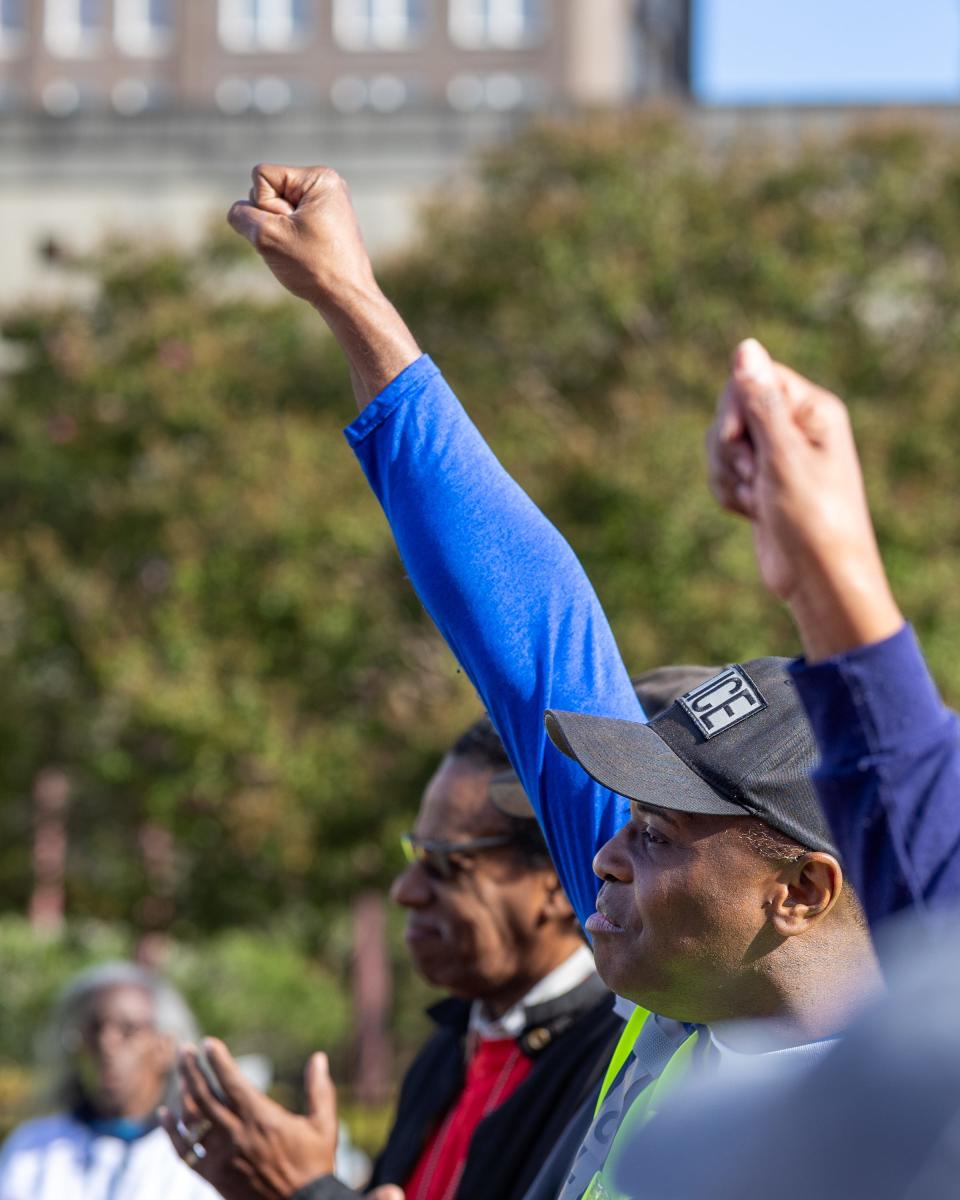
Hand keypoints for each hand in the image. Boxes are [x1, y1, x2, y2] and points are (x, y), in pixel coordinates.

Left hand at [161, 1039, 338, 1199]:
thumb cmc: (314, 1166)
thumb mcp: (324, 1125)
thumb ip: (320, 1089)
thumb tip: (319, 1057)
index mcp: (261, 1118)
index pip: (232, 1081)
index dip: (218, 1060)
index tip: (208, 1042)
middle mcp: (236, 1134)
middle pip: (205, 1096)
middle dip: (191, 1069)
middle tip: (183, 1048)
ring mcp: (221, 1157)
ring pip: (193, 1120)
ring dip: (183, 1094)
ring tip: (180, 1074)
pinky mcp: (213, 1177)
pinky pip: (185, 1153)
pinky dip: (172, 1133)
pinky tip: (164, 1115)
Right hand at [227, 164, 379, 312]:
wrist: (346, 300)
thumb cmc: (314, 266)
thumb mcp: (268, 236)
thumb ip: (242, 216)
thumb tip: (239, 212)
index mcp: (319, 178)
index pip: (261, 176)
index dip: (264, 205)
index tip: (291, 228)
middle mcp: (324, 186)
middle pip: (267, 192)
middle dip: (272, 220)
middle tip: (298, 243)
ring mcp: (323, 206)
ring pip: (274, 211)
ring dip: (278, 233)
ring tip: (302, 251)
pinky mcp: (321, 225)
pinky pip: (286, 225)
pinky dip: (286, 241)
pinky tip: (303, 255)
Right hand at [706, 338, 901, 660]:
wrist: (817, 579)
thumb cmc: (812, 520)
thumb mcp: (784, 457)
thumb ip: (760, 402)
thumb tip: (745, 345)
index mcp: (812, 410)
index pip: (754, 378)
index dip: (735, 408)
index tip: (740, 443)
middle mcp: (795, 428)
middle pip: (731, 411)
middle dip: (728, 449)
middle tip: (754, 479)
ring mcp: (777, 457)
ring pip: (721, 445)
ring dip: (727, 476)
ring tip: (755, 503)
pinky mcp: (761, 483)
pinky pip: (723, 472)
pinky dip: (729, 494)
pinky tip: (752, 514)